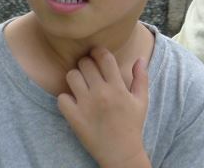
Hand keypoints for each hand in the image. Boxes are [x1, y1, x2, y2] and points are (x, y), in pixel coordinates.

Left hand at [58, 48, 150, 167]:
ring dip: (75, 77)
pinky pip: (61, 98)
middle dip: (86, 62)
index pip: (104, 58)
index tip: (97, 53)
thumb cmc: (132, 124)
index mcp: (117, 87)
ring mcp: (86, 105)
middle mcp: (101, 93)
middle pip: (85, 63)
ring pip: (71, 76)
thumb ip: (141, 78)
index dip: (98, 51)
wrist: (120, 152)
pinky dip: (66, 97)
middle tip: (88, 69)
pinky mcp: (74, 117)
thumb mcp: (142, 100)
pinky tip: (74, 101)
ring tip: (80, 83)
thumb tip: (140, 58)